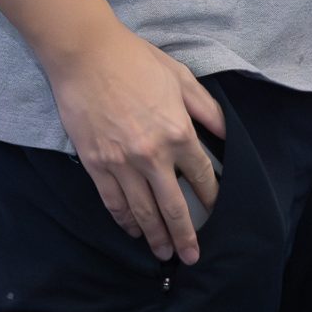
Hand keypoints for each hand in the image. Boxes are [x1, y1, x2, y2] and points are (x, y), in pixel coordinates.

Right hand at [45, 18, 225, 263]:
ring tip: (164, 253)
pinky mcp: (95, 164)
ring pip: (142, 211)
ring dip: (155, 235)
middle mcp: (152, 155)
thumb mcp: (181, 78)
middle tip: (192, 256)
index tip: (216, 211)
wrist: (86, 55)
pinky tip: (133, 230)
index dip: (211, 197)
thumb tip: (225, 132)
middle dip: (185, 235)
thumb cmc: (136, 60)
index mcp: (178, 132)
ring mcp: (121, 163)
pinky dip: (124, 220)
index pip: (201, 176)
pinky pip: (113, 202)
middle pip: (173, 206)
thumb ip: (206, 108)